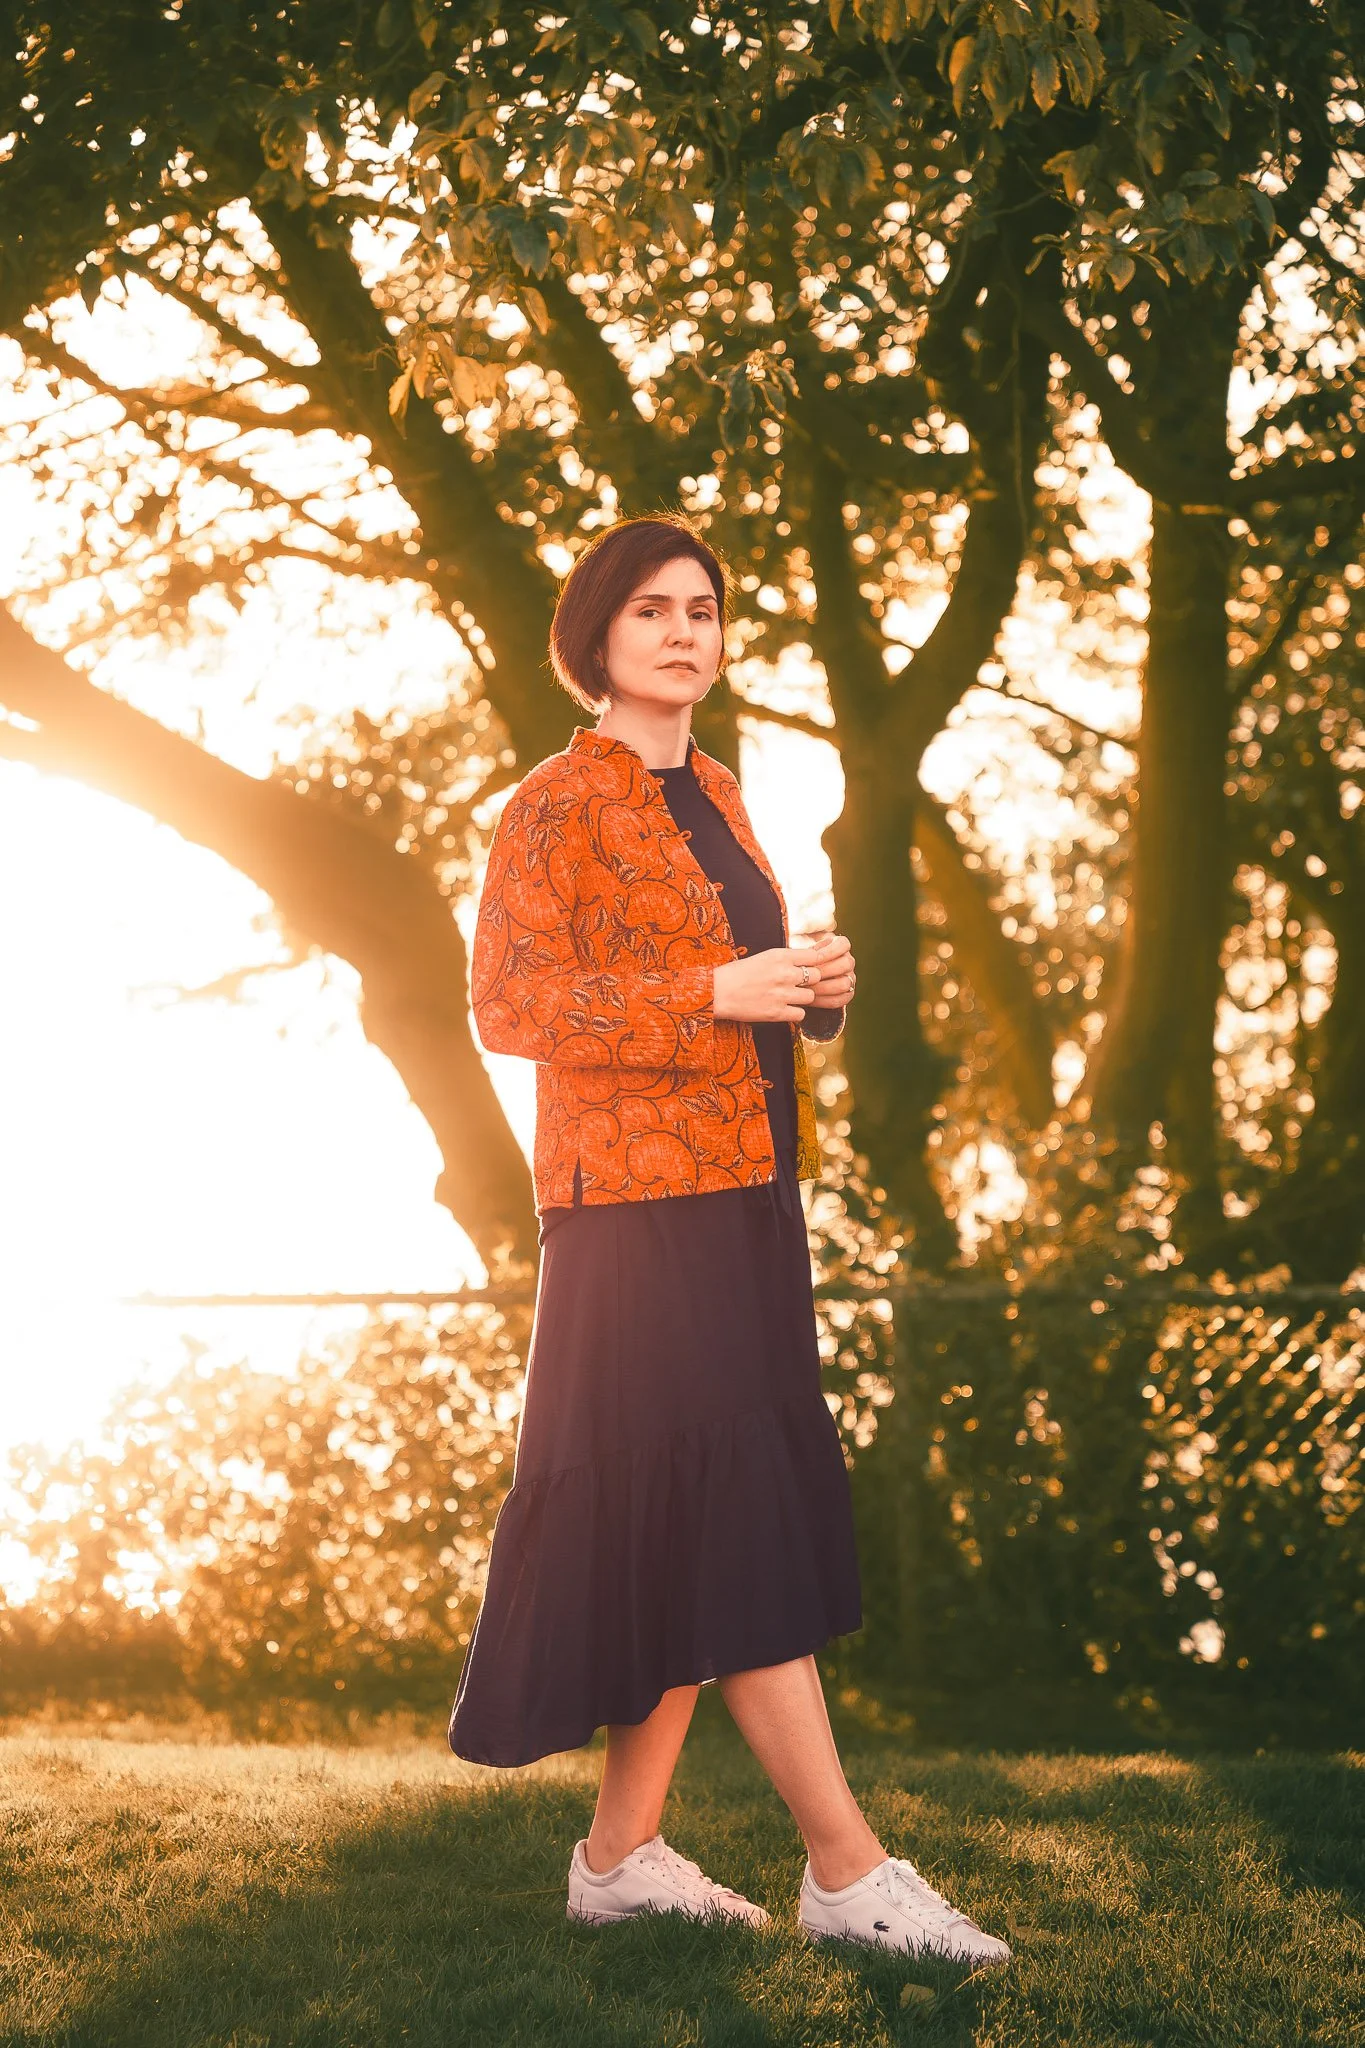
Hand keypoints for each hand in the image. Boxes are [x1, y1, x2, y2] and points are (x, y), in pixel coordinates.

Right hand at [712, 930, 854, 1023]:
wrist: (718, 992)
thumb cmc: (739, 973)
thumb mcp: (765, 957)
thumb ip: (787, 958)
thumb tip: (810, 959)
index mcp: (780, 956)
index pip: (814, 957)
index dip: (812, 964)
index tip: (805, 968)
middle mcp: (784, 974)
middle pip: (815, 977)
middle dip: (809, 981)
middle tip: (797, 985)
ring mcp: (782, 994)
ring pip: (810, 997)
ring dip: (802, 998)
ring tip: (787, 997)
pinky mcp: (777, 1013)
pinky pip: (801, 1014)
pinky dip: (794, 1013)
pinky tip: (783, 1009)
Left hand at [792, 925, 855, 1010]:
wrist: (801, 976)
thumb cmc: (800, 961)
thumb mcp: (803, 953)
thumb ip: (807, 955)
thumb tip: (805, 966)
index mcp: (841, 945)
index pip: (843, 944)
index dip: (831, 951)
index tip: (816, 956)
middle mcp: (849, 961)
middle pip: (846, 964)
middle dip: (825, 971)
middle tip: (808, 975)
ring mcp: (850, 978)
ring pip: (844, 984)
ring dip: (824, 987)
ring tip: (807, 988)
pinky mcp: (847, 995)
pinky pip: (839, 1000)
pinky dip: (824, 1000)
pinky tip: (810, 999)